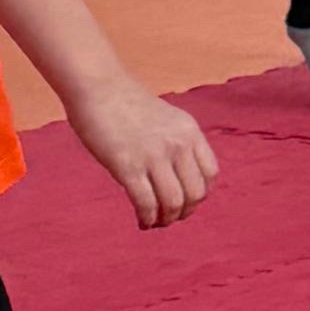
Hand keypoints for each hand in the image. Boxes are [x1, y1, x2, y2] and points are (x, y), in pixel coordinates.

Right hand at [66, 75, 216, 229]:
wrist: (98, 87)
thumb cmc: (126, 103)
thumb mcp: (167, 119)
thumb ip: (178, 143)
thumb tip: (179, 175)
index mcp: (190, 132)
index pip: (211, 174)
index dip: (201, 195)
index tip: (187, 202)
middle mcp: (178, 145)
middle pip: (196, 193)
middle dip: (185, 212)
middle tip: (170, 218)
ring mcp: (154, 156)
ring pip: (173, 203)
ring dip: (166, 220)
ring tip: (154, 223)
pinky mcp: (128, 166)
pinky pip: (146, 203)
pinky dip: (147, 218)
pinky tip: (141, 221)